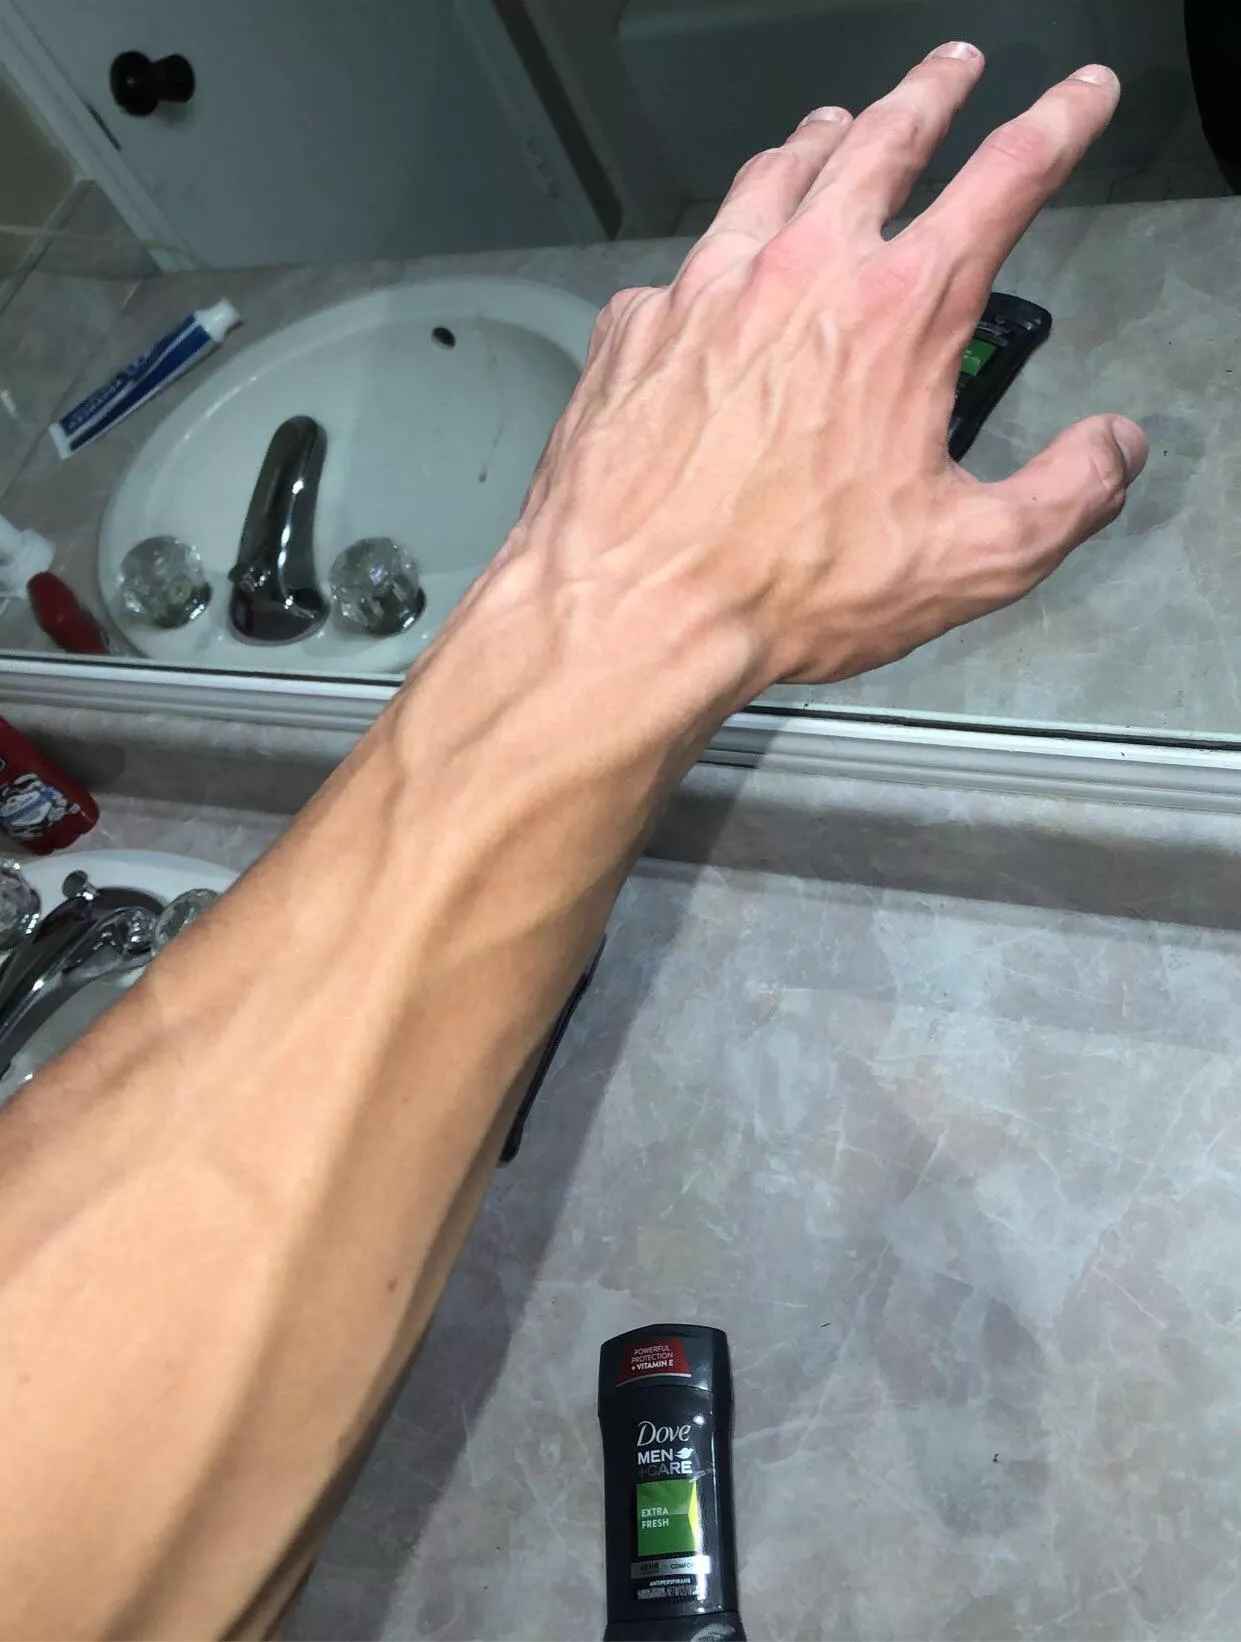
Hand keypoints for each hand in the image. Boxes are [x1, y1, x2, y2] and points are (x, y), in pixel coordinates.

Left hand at [514, 44, 1146, 697]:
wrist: (631, 608)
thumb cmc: (791, 588)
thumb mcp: (969, 562)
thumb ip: (1064, 497)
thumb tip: (1115, 448)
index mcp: (899, 312)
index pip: (1005, 179)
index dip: (1058, 124)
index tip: (1080, 94)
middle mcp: (801, 271)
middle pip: (880, 143)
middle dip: (930, 93)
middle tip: (952, 66)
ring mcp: (705, 288)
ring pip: (771, 178)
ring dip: (817, 142)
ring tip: (834, 126)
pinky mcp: (634, 327)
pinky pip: (686, 265)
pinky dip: (718, 251)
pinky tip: (716, 273)